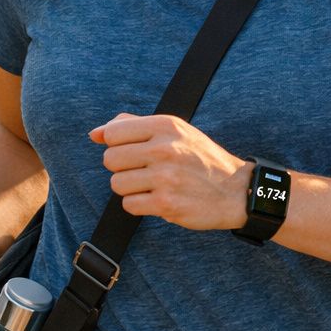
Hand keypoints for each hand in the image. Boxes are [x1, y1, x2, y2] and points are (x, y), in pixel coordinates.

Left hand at [88, 113, 248, 231]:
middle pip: (109, 159)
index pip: (112, 133)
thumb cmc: (200, 158)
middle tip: (142, 171)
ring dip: (130, 188)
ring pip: (116, 184)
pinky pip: (129, 205)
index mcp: (165, 125)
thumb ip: (132, 126)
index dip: (115, 144)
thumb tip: (94, 133)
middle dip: (121, 168)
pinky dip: (138, 205)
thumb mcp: (173, 130)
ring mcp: (165, 177)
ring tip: (151, 186)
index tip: (133, 151)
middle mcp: (164, 148)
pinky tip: (156, 200)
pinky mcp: (166, 204)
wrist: (236, 190)